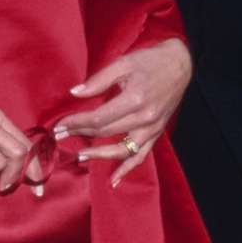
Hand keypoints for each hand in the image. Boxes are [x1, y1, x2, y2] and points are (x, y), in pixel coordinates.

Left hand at [53, 37, 191, 186]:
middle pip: (106, 132)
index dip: (77, 123)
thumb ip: (99, 80)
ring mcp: (152, 129)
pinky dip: (126, 170)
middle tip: (60, 135)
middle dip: (80, 134)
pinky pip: (140, 156)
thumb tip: (75, 94)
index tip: (61, 125)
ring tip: (80, 155)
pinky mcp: (156, 134)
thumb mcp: (123, 63)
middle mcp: (144, 118)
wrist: (181, 65)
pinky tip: (113, 180)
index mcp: (135, 99)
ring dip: (98, 155)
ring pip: (121, 149)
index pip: (99, 118)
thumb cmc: (151, 61)